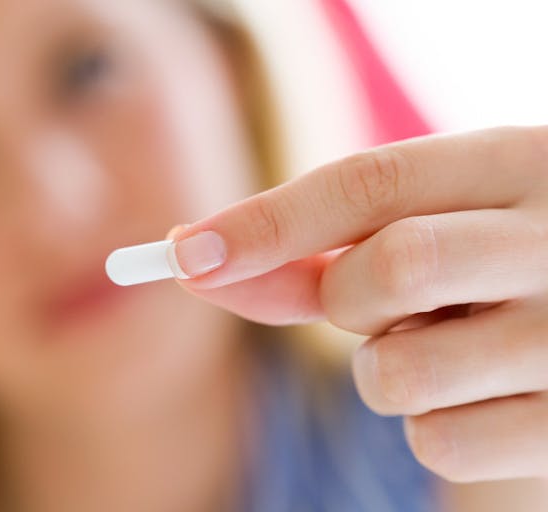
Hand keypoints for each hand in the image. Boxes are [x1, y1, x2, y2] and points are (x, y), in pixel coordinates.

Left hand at [171, 126, 547, 481]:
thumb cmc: (477, 272)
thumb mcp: (420, 233)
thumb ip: (320, 250)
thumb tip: (199, 258)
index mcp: (520, 166)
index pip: (373, 182)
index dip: (268, 221)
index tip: (185, 252)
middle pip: (394, 267)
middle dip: (345, 296)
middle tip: (371, 302)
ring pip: (400, 373)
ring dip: (384, 369)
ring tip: (442, 347)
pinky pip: (439, 443)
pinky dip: (430, 426)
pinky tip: (477, 397)